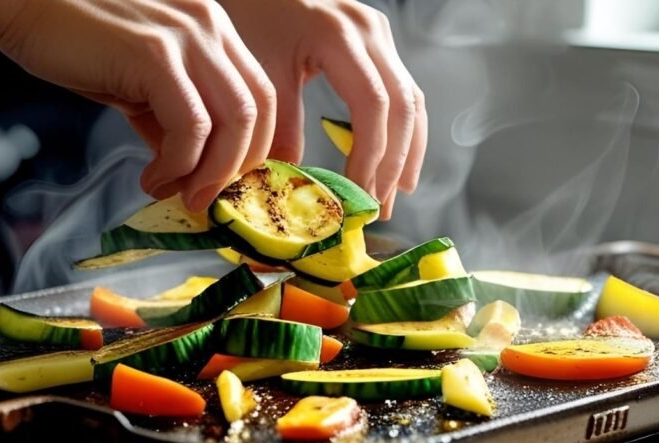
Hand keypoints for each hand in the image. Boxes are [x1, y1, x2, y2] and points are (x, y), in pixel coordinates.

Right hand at [0, 0, 277, 210]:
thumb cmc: (72, 36)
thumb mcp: (139, 75)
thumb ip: (172, 113)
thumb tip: (190, 168)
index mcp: (212, 28)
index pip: (261, 95)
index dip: (255, 147)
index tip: (229, 183)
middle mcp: (209, 26)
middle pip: (259, 111)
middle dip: (238, 167)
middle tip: (205, 199)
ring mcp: (186, 37)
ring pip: (233, 124)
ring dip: (211, 174)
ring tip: (179, 194)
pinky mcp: (154, 55)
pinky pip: (190, 128)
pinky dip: (178, 165)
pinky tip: (150, 177)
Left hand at [219, 0, 427, 219]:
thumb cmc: (247, 15)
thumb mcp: (260, 73)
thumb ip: (280, 128)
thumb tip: (296, 187)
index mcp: (339, 36)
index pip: (373, 106)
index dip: (371, 157)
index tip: (359, 197)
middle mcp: (369, 31)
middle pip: (403, 106)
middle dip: (394, 163)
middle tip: (379, 208)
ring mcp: (377, 34)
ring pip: (411, 100)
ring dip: (406, 151)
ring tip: (393, 195)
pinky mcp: (375, 41)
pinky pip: (402, 91)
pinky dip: (401, 131)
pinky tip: (393, 162)